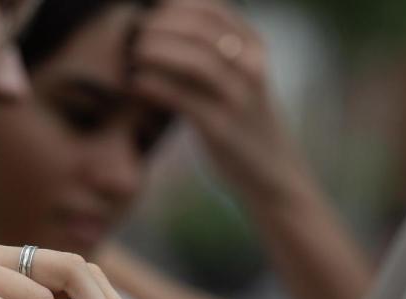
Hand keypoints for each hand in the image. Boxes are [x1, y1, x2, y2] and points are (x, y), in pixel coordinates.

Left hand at [131, 0, 310, 204]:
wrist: (272, 174)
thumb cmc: (243, 121)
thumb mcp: (239, 78)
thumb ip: (211, 52)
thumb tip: (162, 27)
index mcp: (254, 49)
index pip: (212, 9)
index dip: (175, 6)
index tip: (149, 11)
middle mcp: (251, 68)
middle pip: (200, 30)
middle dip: (160, 26)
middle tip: (135, 33)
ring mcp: (239, 99)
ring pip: (194, 61)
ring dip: (156, 51)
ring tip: (134, 53)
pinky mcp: (221, 130)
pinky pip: (183, 99)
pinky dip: (155, 86)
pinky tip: (136, 83)